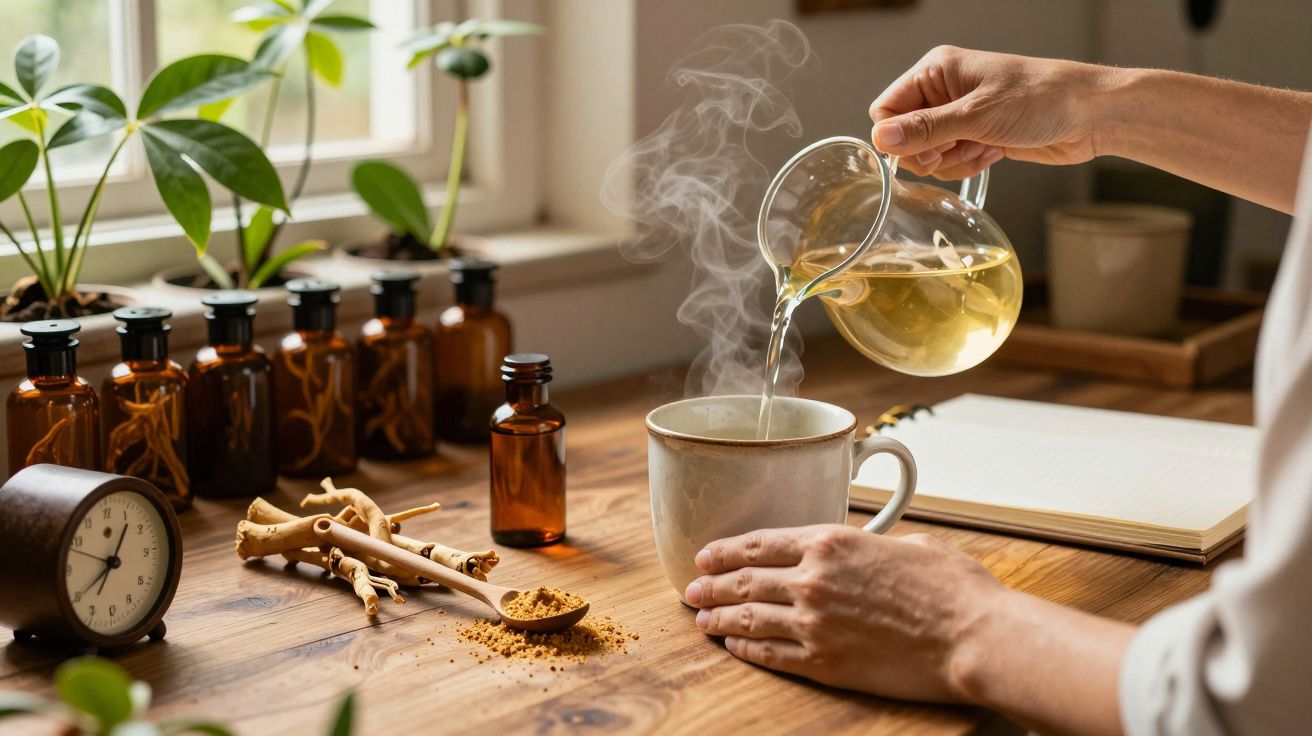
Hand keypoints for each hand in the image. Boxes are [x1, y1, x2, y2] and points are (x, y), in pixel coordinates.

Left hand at [685, 524, 1005, 700]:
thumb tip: (865, 552)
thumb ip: (869, 547)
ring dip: (717, 618)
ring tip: (700, 619)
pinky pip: (770, 654)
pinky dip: (745, 648)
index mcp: (830, 542)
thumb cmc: (952, 588)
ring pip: (747, 618)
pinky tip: (732, 645)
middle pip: (743, 581)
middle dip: (711, 584)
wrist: (973, 637)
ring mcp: (813, 624)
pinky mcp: (824, 663)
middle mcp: (812, 580)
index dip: (724, 550)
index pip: (758, 544)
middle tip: (692, 588)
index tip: (705, 554)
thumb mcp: (907, 545)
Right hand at [870, 46, 1112, 179]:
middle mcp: (943, 91)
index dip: (899, 137)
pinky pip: (950, 162)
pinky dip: (968, 164)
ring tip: (985, 146)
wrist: (1090, 115)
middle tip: (960, 147)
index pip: (886, 110)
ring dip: (952, 161)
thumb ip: (925, 129)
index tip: (928, 147)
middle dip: (930, 152)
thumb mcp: (977, 115)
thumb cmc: (1040, 99)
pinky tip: (993, 153)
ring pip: (928, 154)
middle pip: (905, 137)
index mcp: (936, 70)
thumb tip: (880, 139)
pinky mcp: (975, 136)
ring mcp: (959, 115)